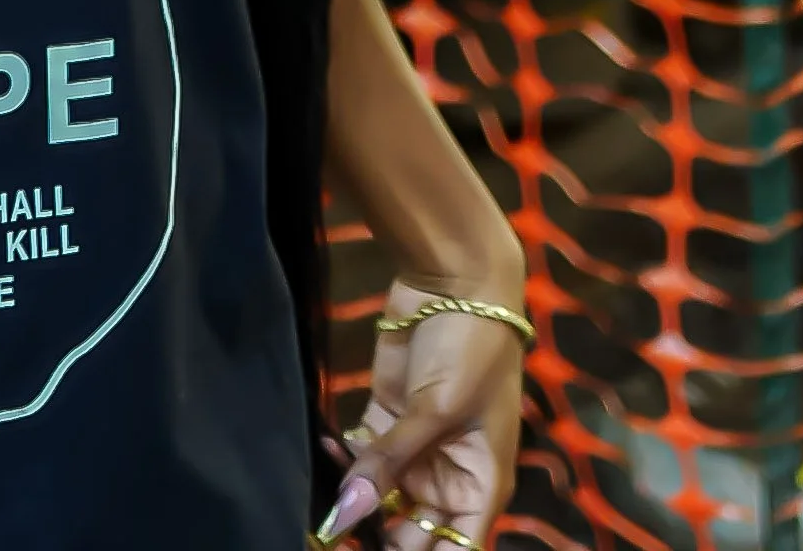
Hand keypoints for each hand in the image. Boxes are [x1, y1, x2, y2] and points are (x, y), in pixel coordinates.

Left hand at [317, 281, 524, 550]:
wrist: (456, 279)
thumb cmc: (471, 350)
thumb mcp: (436, 409)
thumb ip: (390, 463)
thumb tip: (346, 515)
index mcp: (480, 487)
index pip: (456, 549)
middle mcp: (449, 477)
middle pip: (413, 531)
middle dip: (376, 534)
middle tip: (334, 533)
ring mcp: (416, 448)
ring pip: (381, 495)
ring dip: (354, 496)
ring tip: (322, 501)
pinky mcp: (387, 417)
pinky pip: (361, 453)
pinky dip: (342, 457)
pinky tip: (326, 451)